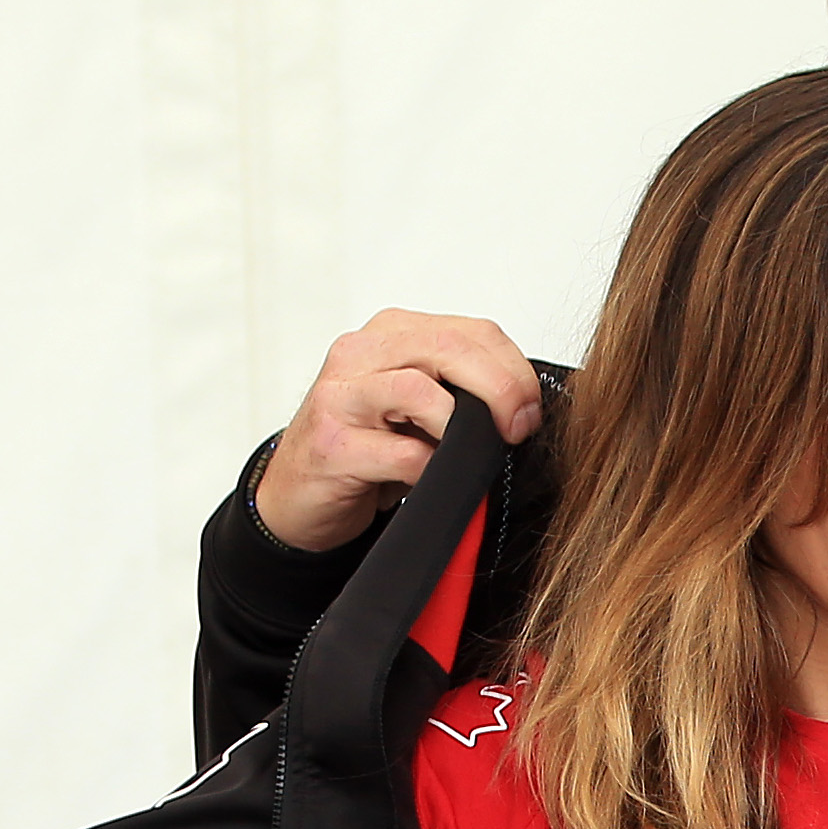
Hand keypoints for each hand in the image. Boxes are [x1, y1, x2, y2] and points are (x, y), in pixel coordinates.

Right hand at [252, 312, 543, 553]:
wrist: (297, 498)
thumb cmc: (364, 452)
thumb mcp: (416, 411)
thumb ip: (458, 392)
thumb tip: (524, 407)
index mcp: (391, 334)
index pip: (472, 331)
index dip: (514, 370)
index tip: (530, 410)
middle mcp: (362, 354)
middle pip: (450, 349)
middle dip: (500, 390)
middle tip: (518, 428)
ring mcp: (342, 396)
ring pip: (421, 391)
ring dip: (460, 428)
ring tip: (468, 454)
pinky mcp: (332, 444)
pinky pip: (401, 453)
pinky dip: (430, 470)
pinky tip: (432, 480)